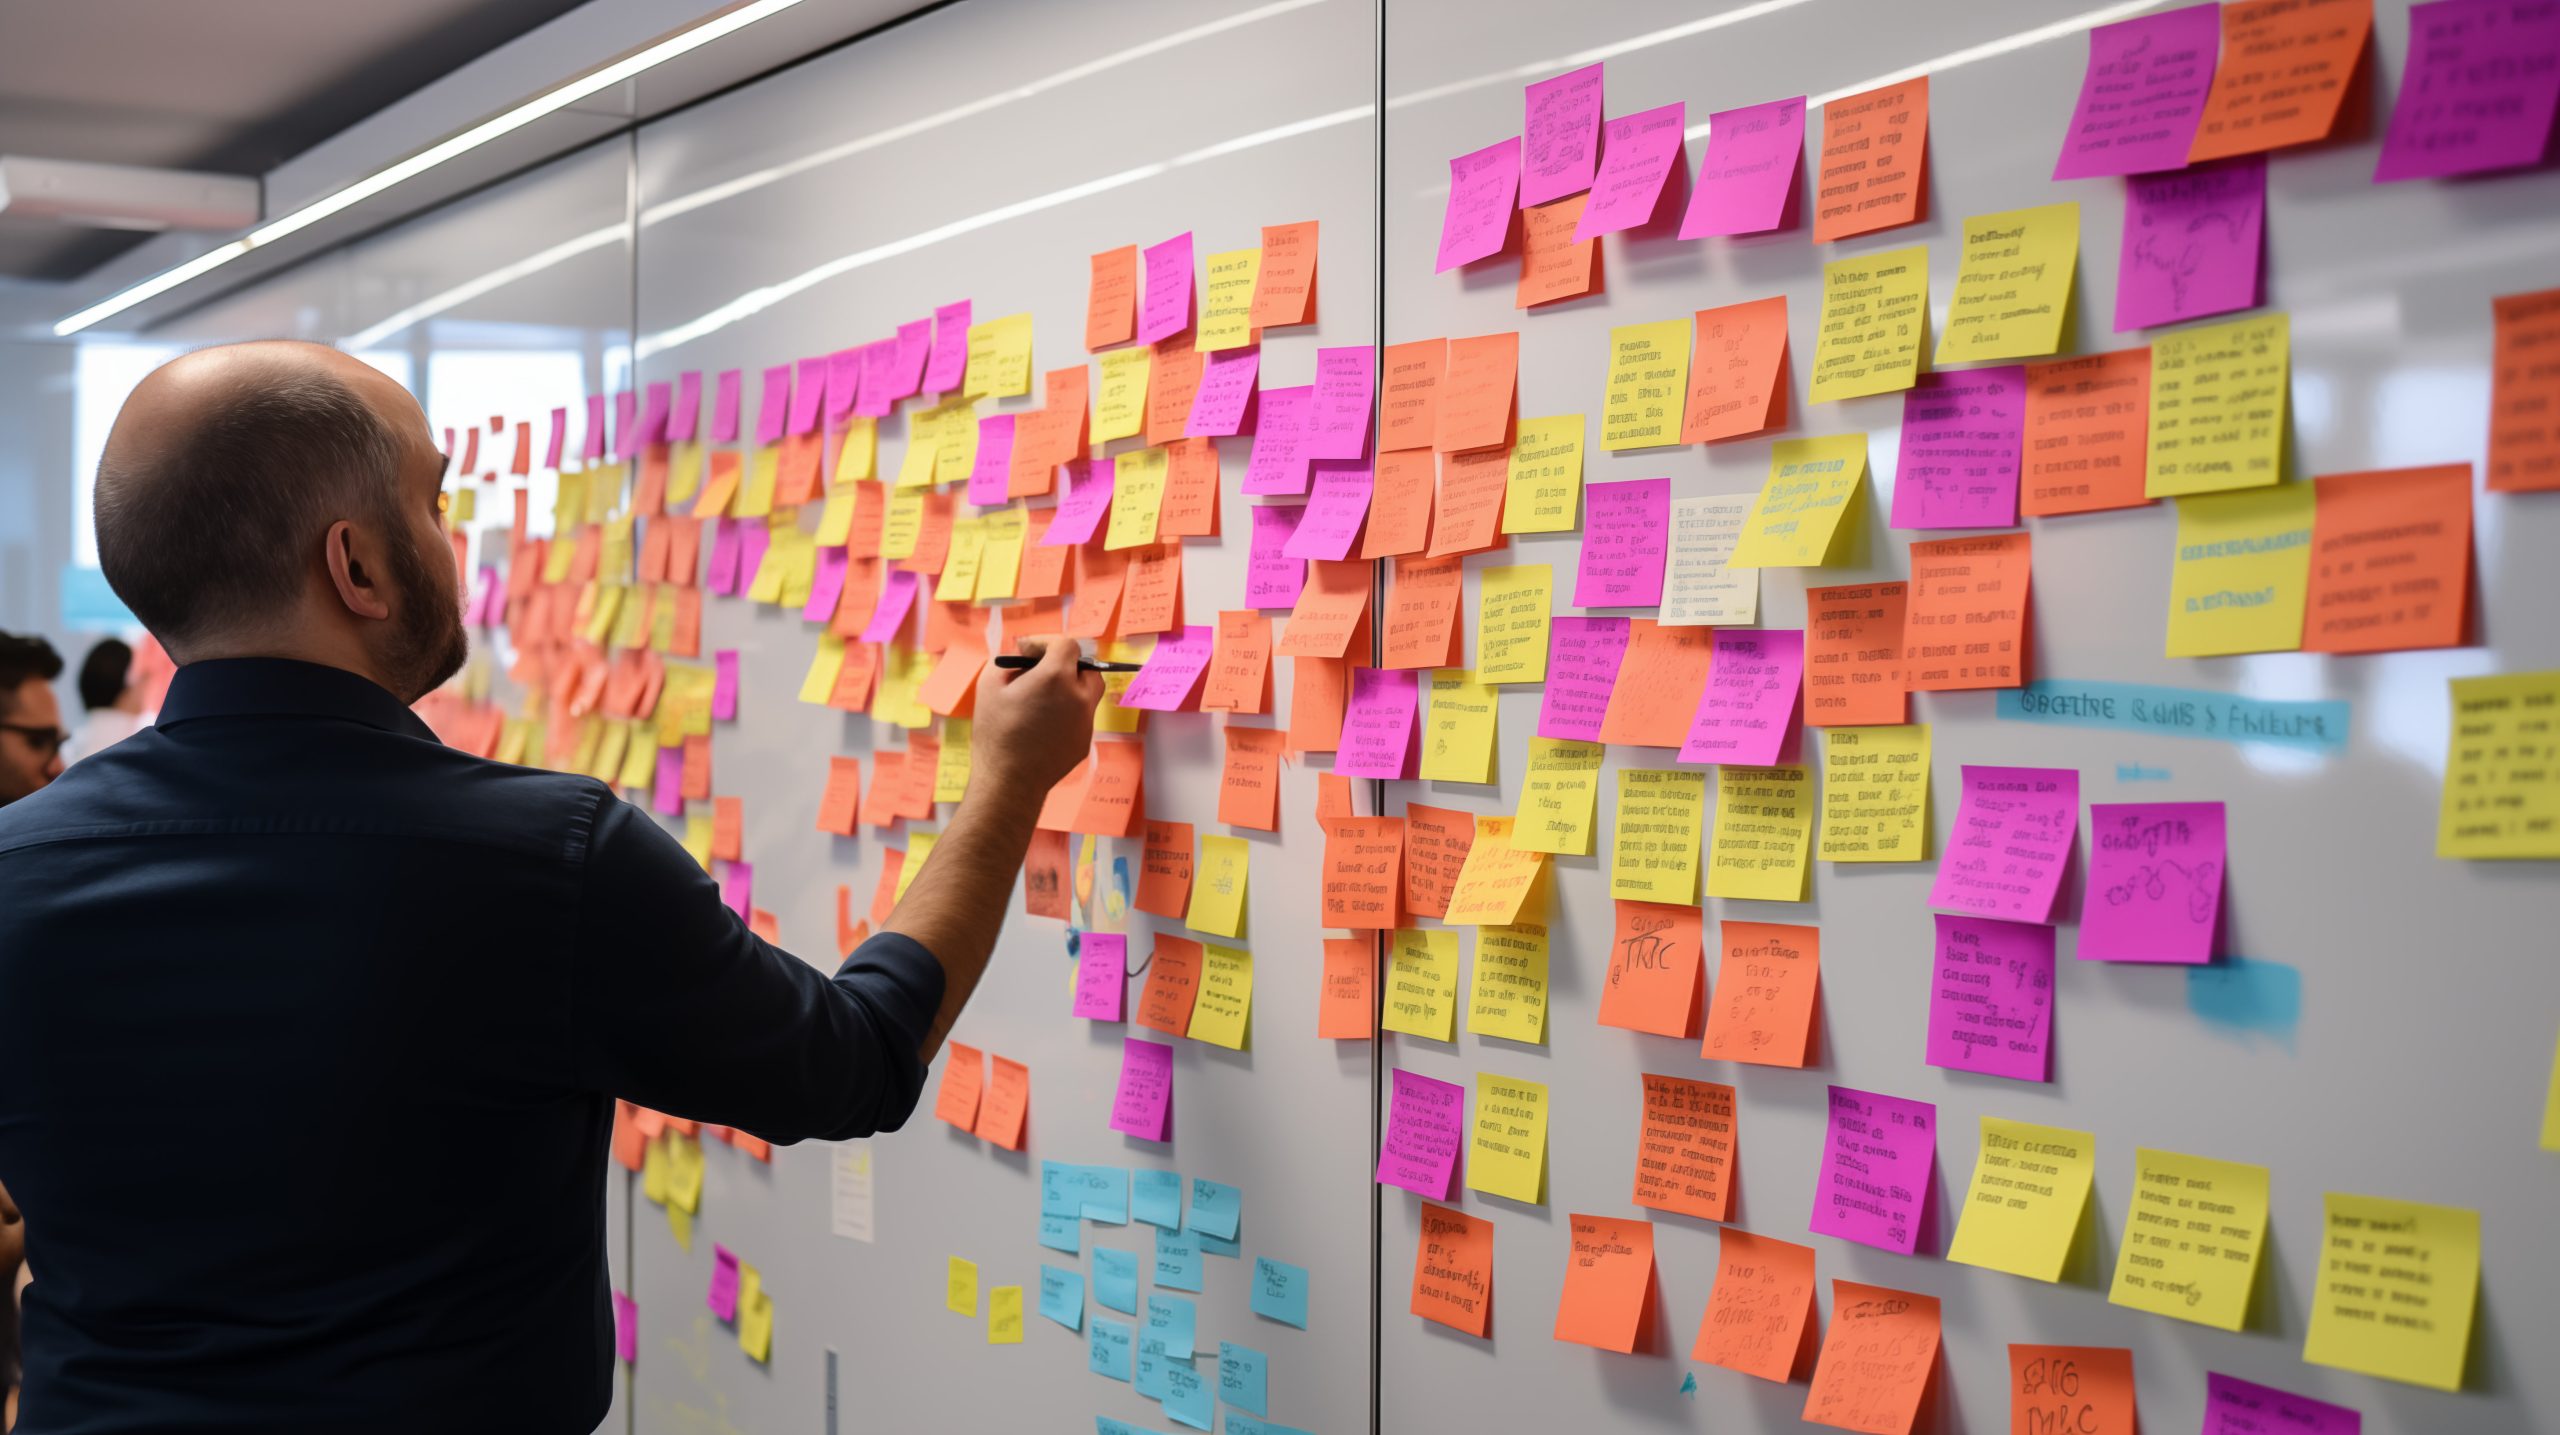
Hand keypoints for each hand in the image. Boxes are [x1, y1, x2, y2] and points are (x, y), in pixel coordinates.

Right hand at [969, 638, 1103, 795]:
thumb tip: (1023, 656)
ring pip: (1087, 694)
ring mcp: (1086, 721)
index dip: (1046, 643)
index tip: (1028, 652)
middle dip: (1066, 664)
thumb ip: (1010, 661)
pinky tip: (1044, 725)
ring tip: (1043, 699)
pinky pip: (1081, 717)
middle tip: (1042, 672)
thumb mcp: (990, 685)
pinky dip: (1067, 713)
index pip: (1067, 644)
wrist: (1010, 781)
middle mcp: (1079, 696)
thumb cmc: (996, 732)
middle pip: (1086, 667)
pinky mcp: (1085, 741)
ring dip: (1070, 688)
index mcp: (1056, 677)